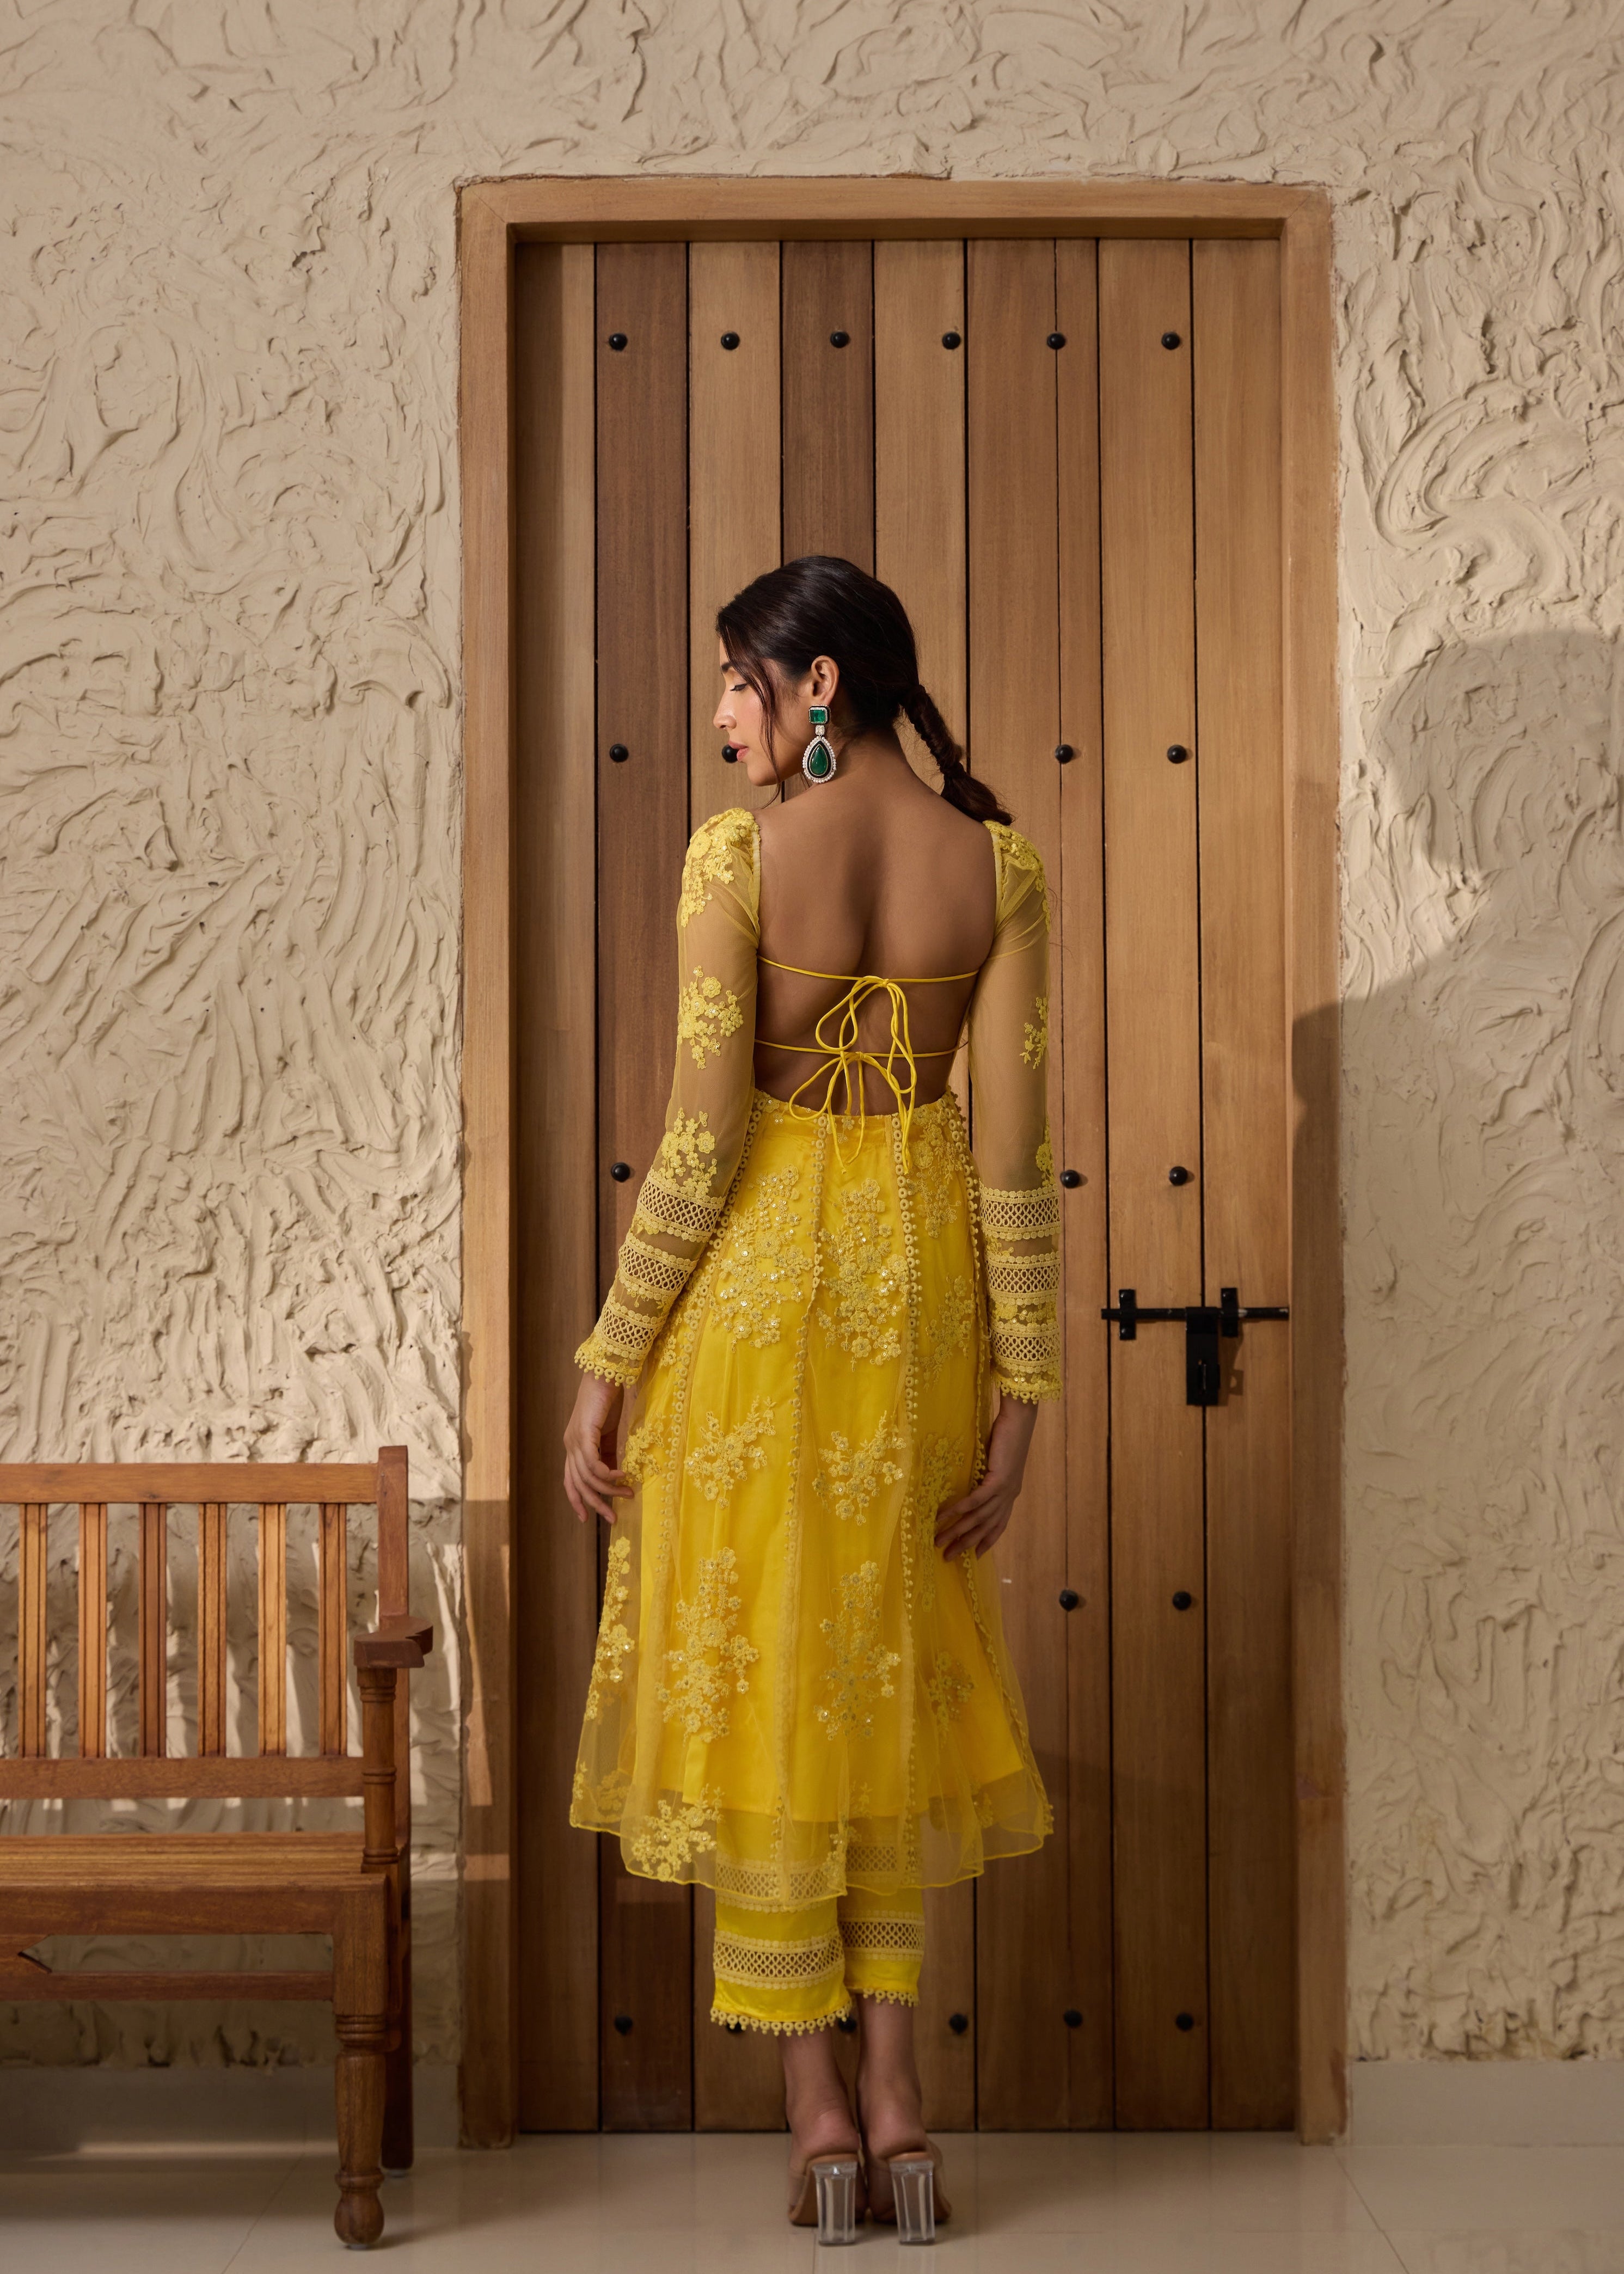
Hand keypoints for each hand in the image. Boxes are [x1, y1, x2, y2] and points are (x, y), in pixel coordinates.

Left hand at [563, 1374, 630, 1523]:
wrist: (605, 1375)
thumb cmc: (607, 1401)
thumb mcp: (609, 1433)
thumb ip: (609, 1454)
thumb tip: (617, 1476)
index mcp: (573, 1447)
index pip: (570, 1481)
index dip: (577, 1500)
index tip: (588, 1518)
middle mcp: (570, 1446)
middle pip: (579, 1484)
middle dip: (596, 1504)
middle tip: (613, 1518)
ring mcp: (575, 1440)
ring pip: (588, 1476)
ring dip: (609, 1489)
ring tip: (628, 1493)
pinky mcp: (584, 1433)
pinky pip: (594, 1463)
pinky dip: (608, 1473)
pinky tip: (622, 1476)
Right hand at [934, 1396, 1038, 1561]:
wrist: (1019, 1420)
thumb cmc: (1008, 1435)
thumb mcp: (997, 1460)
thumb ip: (988, 1475)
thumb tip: (972, 1480)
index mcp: (1011, 1492)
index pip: (999, 1524)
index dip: (988, 1540)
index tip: (976, 1555)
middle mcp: (1009, 1495)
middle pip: (985, 1527)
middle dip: (966, 1543)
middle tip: (947, 1557)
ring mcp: (1005, 1490)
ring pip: (978, 1518)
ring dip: (957, 1531)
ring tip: (938, 1540)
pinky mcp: (999, 1481)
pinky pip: (976, 1500)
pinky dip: (959, 1509)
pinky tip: (944, 1516)